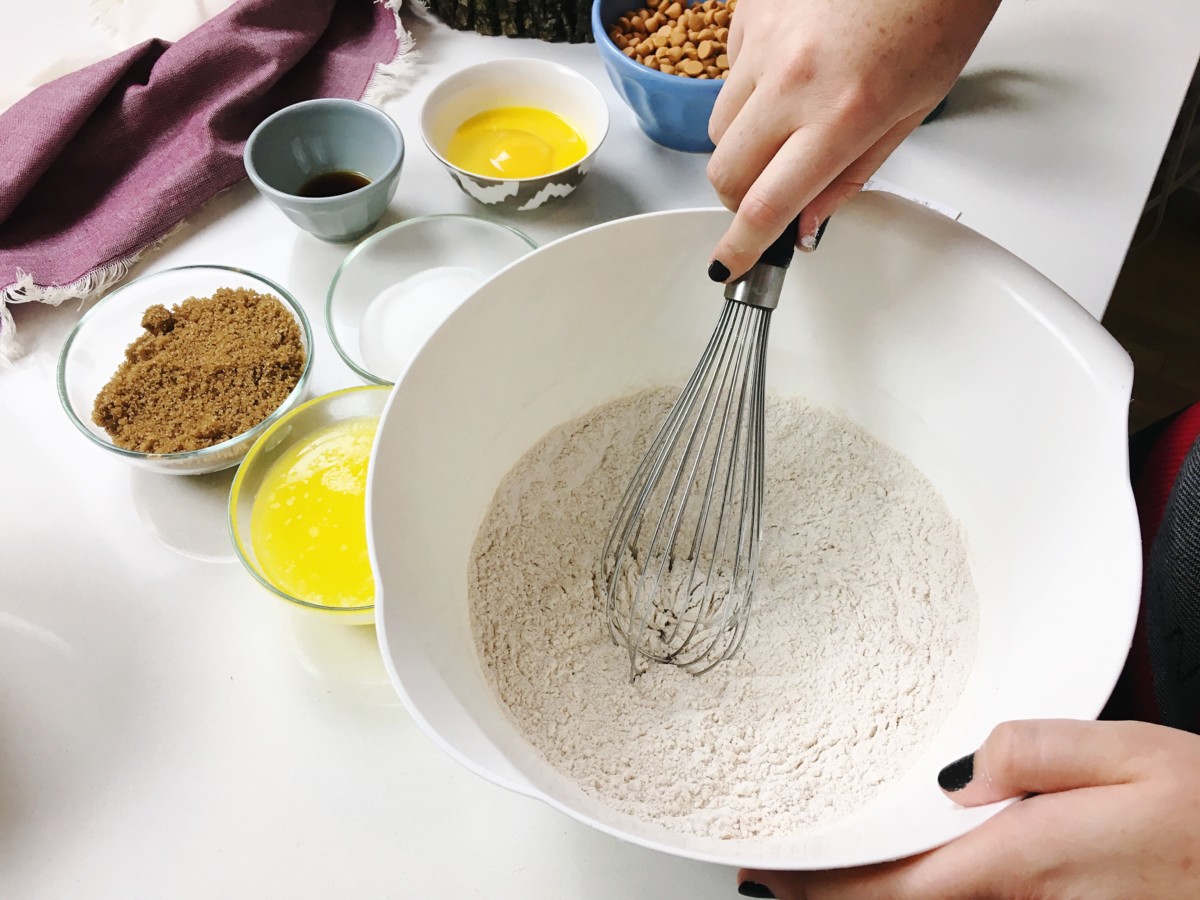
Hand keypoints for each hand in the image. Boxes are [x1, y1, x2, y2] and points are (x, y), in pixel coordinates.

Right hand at [706, 0, 998, 279]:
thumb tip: (807, 222)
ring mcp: (764, 41)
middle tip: (769, 191)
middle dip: (741, 195)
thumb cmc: (936, 13)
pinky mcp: (748, 13)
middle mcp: (793, 79)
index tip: (728, 266)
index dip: (741, 246)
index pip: (766, 205)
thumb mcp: (910, 111)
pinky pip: (729, 72)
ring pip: (718, 126)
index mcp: (843, 114)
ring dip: (744, 140)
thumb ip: (851, 175)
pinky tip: (792, 66)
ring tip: (791, 115)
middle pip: (724, 173)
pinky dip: (751, 84)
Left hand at [737, 719, 1199, 898]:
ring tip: (820, 876)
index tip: (767, 871)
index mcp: (1019, 862)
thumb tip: (956, 772)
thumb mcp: (1129, 755)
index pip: (888, 890)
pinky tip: (905, 880)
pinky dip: (921, 899)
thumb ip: (1033, 752)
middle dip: (831, 897)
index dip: (817, 888)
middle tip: (775, 872)